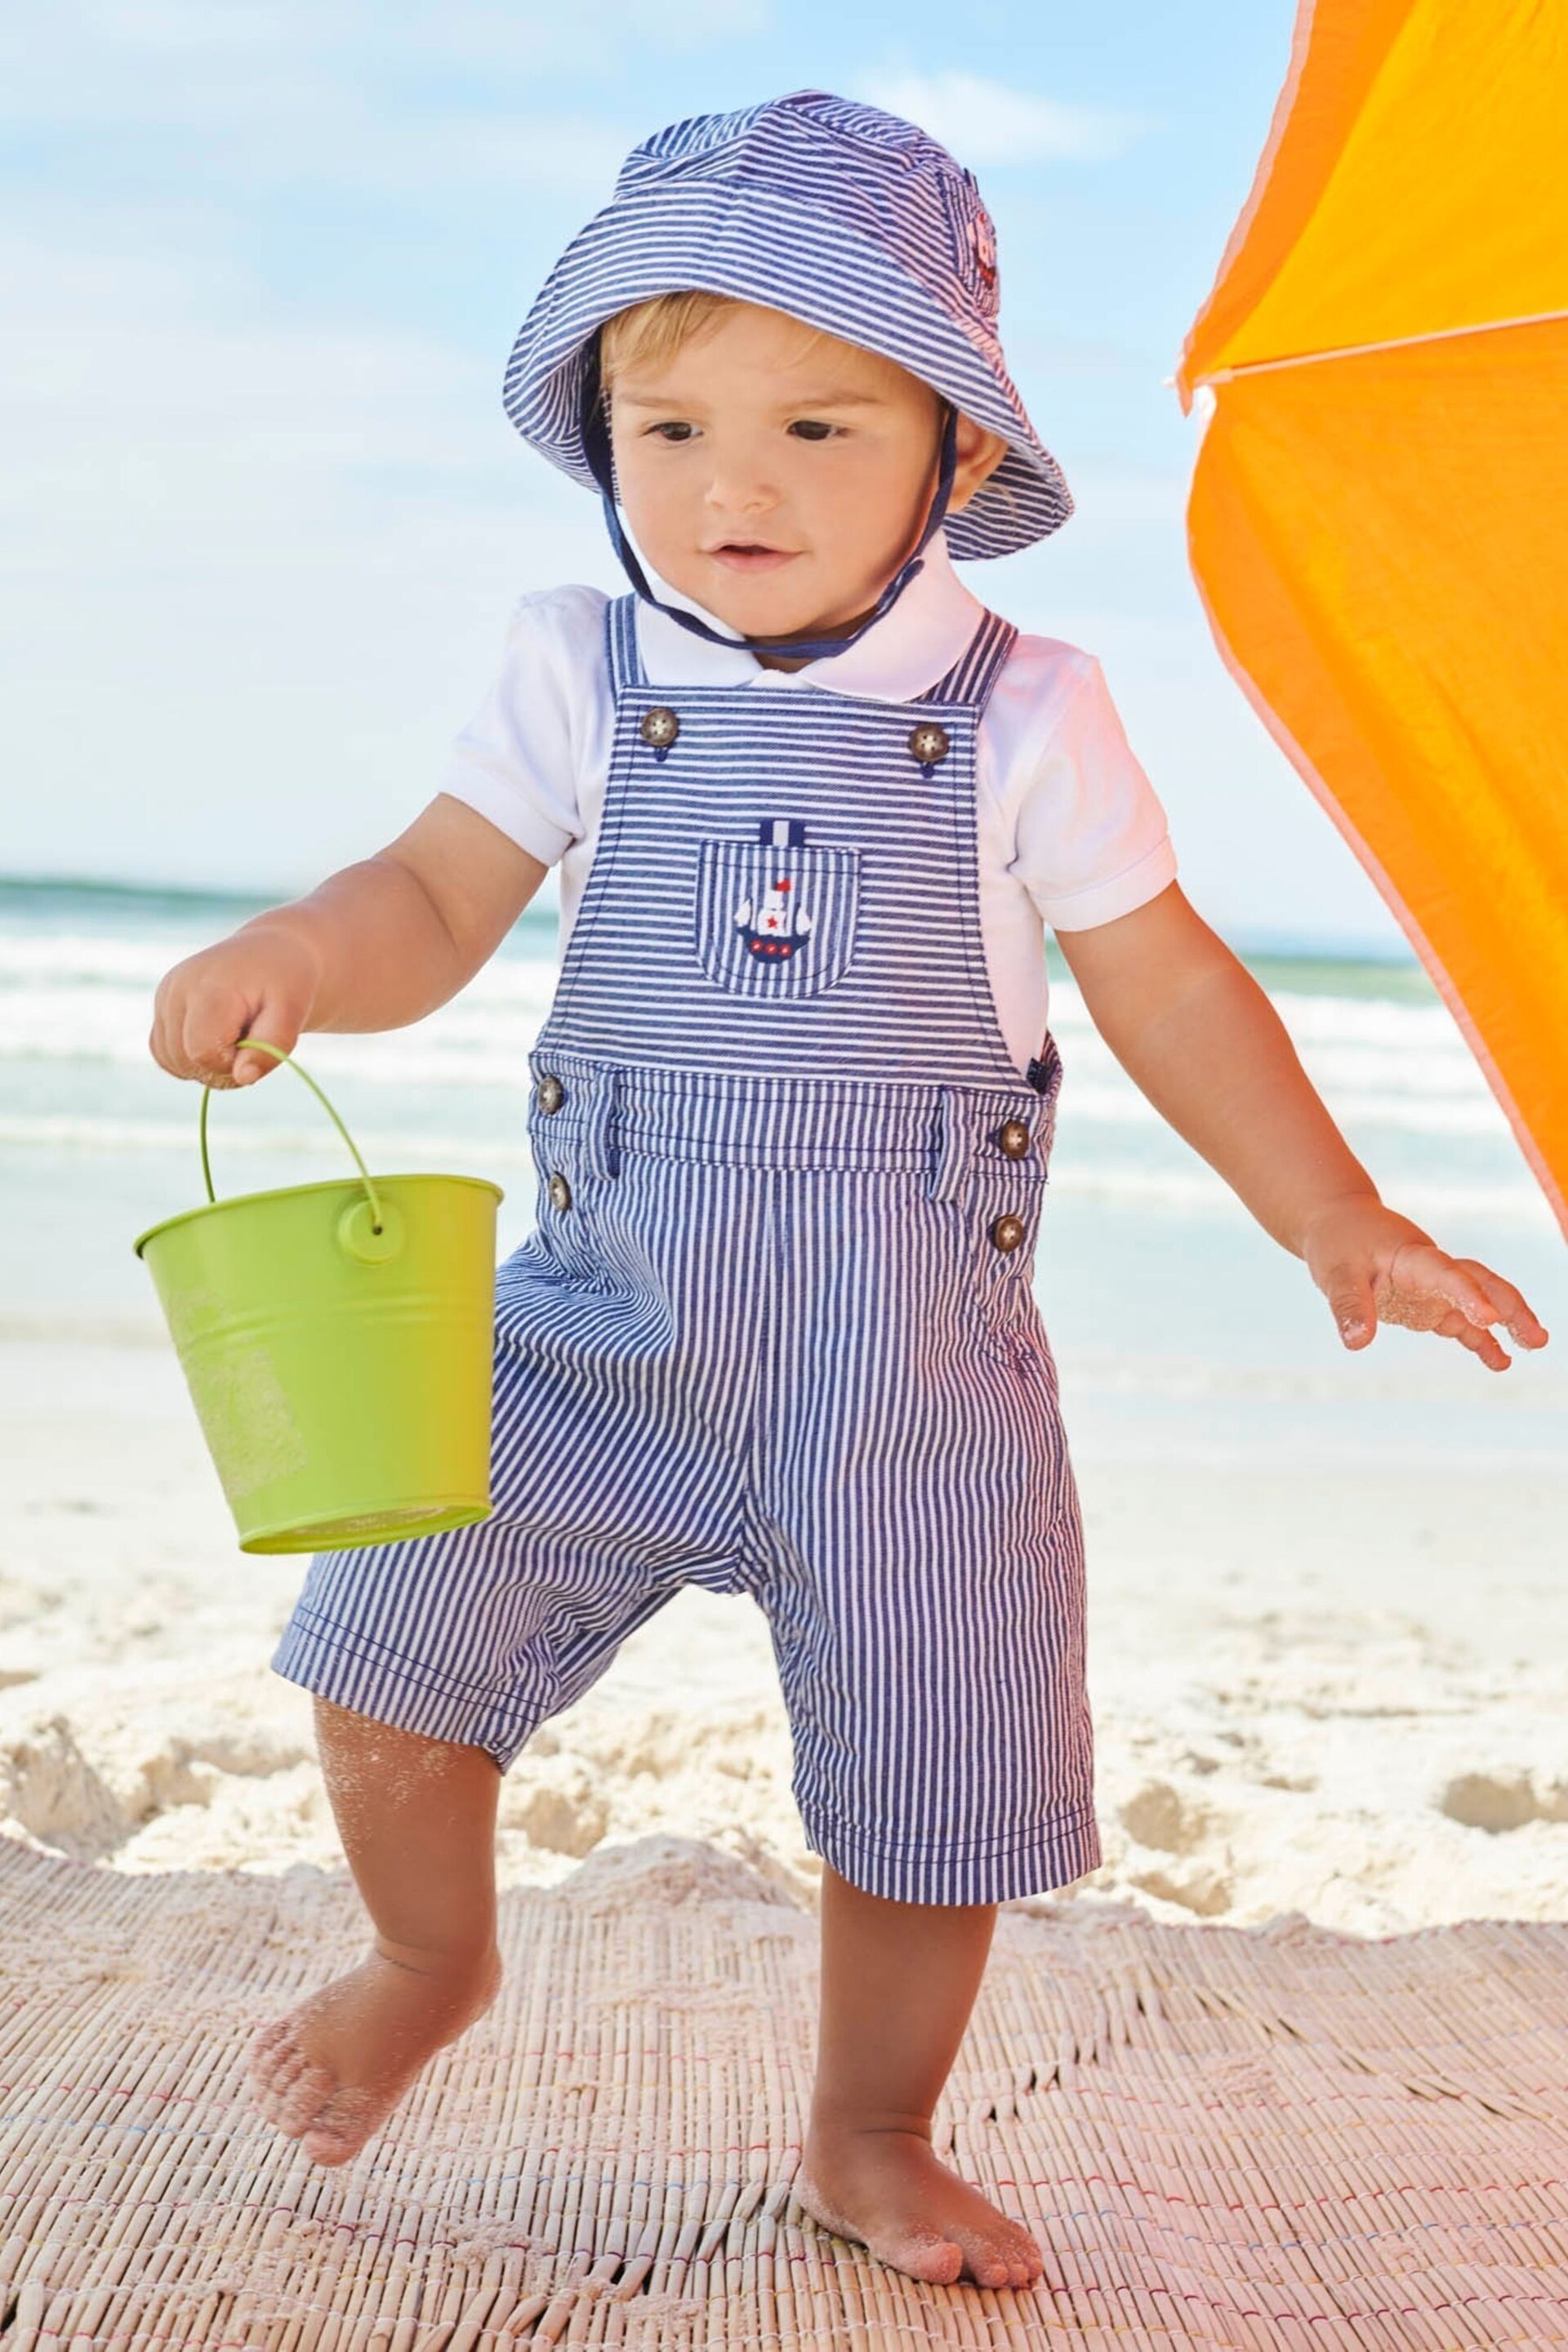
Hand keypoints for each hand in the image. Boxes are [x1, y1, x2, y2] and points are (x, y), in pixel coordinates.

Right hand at [149, 924, 319, 1087]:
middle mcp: (177, 990)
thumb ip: (271, 1046)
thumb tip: (244, 1077)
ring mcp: (164, 997)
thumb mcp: (292, 1012)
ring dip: (205, 1066)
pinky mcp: (161, 1006)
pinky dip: (190, 1059)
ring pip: (171, 1061)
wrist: (271, 955)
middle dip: (220, 1068)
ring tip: (235, 1038)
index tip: (255, 1045)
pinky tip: (216, 1040)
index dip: (231, 1064)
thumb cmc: (285, 985)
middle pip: (185, 1061)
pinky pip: (164, 1054)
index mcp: (209, 988)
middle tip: (249, 1043)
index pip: (203, 1052)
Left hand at [1303, 1196, 1549, 1372]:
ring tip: (1534, 1344)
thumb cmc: (1338, 1242)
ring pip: (1481, 1299)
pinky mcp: (1431, 1303)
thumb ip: (1349, 1305)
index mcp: (1413, 1257)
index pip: (1447, 1274)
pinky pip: (1462, 1322)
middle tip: (1535, 1337)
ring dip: (1508, 1320)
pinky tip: (1501, 1361)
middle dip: (1510, 1307)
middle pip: (1481, 1282)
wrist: (1340, 1223)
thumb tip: (1356, 1343)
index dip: (1467, 1294)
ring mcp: (1435, 1287)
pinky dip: (1481, 1340)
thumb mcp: (1335, 1272)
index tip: (1487, 1317)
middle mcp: (1433, 1271)